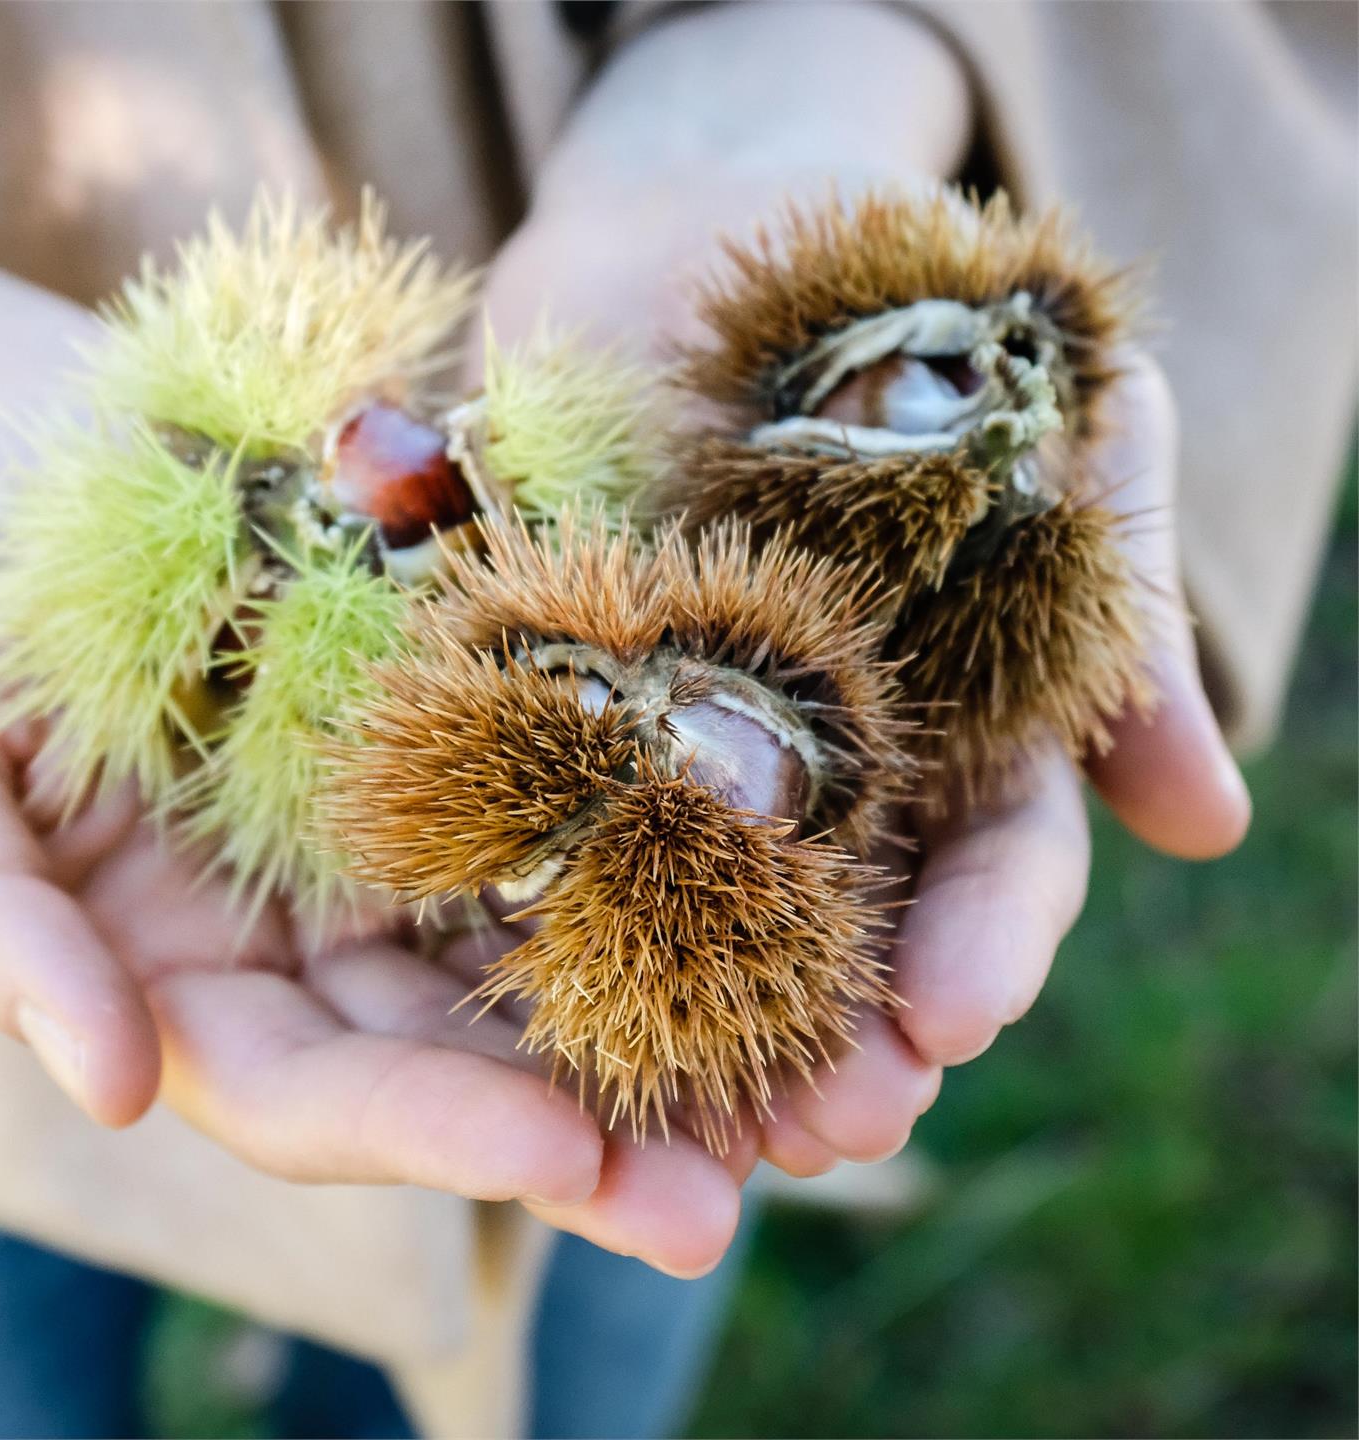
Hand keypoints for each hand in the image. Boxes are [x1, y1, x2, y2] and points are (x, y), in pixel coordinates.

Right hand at [0, 414, 747, 1277]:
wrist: (16, 438)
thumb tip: (111, 1092)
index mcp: (168, 982)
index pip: (301, 1096)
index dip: (422, 1136)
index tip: (561, 1154)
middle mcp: (299, 940)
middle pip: (452, 1063)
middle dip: (587, 1134)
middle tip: (730, 1196)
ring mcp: (390, 839)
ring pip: (541, 959)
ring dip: (671, 1029)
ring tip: (814, 1091)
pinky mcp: (467, 728)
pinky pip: (580, 802)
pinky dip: (672, 858)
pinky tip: (782, 892)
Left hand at [484, 23, 1249, 1185]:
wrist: (704, 218)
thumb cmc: (912, 312)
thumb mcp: (1063, 423)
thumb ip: (1116, 600)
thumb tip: (1203, 827)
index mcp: (943, 722)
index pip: (984, 859)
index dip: (979, 941)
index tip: (953, 1021)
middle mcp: (799, 755)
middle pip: (827, 919)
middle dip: (827, 1028)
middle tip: (815, 1131)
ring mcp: (656, 727)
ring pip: (671, 894)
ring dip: (674, 1008)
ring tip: (670, 1117)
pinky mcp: (526, 682)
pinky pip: (515, 788)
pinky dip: (511, 877)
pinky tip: (496, 969)